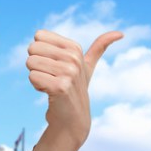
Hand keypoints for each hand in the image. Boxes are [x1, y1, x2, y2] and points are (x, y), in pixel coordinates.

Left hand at [26, 29, 122, 147]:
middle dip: (36, 64)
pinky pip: (33, 77)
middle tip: (51, 76)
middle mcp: (73, 58)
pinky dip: (37, 86)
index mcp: (75, 47)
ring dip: (36, 76)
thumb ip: (100, 47)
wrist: (73, 117)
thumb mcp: (88, 66)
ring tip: (51, 85)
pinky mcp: (60, 87)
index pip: (38, 36)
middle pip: (32, 48)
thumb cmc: (75, 87)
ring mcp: (68, 72)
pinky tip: (49, 93)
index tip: (55, 66)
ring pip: (30, 62)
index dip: (41, 52)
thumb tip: (120, 33)